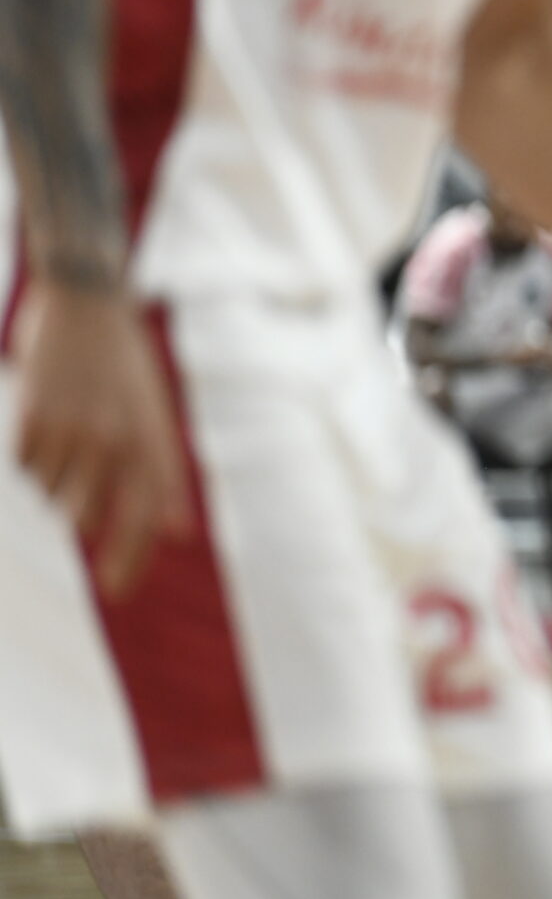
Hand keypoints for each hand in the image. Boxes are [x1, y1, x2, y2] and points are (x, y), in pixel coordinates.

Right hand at [10, 281, 193, 593]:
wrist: (87, 305)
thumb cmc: (126, 368)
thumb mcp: (157, 417)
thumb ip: (167, 477)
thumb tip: (179, 533)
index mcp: (152, 441)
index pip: (145, 516)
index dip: (131, 558)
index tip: (117, 593)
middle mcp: (115, 442)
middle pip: (86, 516)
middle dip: (81, 511)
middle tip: (80, 475)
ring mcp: (72, 432)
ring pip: (51, 492)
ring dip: (57, 473)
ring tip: (71, 426)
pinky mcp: (34, 420)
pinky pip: (26, 465)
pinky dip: (33, 451)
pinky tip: (48, 414)